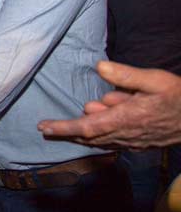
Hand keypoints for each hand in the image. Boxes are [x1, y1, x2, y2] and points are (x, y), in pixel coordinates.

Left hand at [38, 61, 180, 148]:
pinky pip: (110, 143)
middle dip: (65, 132)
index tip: (43, 127)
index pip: (86, 127)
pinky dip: (95, 138)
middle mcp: (125, 134)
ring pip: (97, 141)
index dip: (63, 128)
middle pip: (87, 137)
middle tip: (45, 128)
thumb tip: (99, 67)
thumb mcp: (155, 80)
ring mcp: (131, 142)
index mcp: (125, 119)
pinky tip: (88, 133)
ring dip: (78, 135)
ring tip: (60, 129)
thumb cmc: (178, 97)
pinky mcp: (137, 143)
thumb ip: (126, 75)